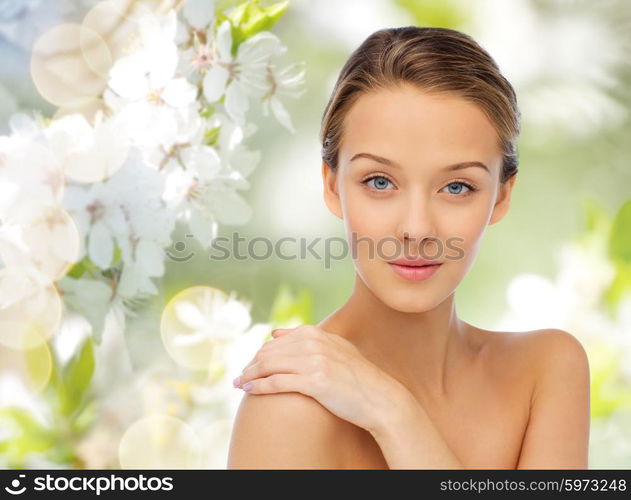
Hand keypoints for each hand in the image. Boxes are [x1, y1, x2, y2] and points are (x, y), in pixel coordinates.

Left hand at [232, 324, 412, 433]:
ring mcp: (315, 362)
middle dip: (250, 365)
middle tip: (239, 377)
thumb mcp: (334, 348)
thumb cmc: (355, 377)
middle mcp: (314, 343)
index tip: (250, 366)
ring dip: (249, 375)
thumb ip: (305, 339)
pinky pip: (277, 383)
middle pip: (268, 352)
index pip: (275, 342)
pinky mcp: (315, 382)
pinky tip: (249, 390)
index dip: (259, 355)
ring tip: (239, 384)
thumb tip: (274, 333)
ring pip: (269, 366)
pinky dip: (259, 386)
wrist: (379, 398)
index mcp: (316, 333)